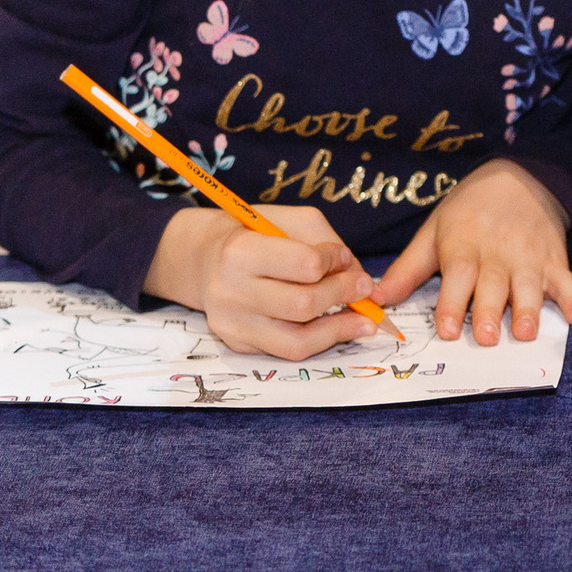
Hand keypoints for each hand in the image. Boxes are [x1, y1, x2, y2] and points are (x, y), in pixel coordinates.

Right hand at [145, 203, 376, 359]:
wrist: (206, 258)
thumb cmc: (256, 233)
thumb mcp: (293, 220)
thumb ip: (329, 245)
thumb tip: (361, 281)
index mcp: (241, 252)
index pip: (305, 265)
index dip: (334, 261)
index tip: (343, 257)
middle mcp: (230, 292)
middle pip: (303, 305)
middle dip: (343, 295)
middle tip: (364, 287)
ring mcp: (231, 324)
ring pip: (297, 341)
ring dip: (340, 329)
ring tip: (365, 321)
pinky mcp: (237, 344)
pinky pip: (287, 351)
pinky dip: (321, 340)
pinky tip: (341, 328)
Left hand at [372, 159, 571, 345]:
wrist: (517, 179)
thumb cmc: (467, 213)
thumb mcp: (433, 233)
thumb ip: (406, 270)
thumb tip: (373, 300)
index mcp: (463, 245)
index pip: (458, 274)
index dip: (453, 303)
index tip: (447, 330)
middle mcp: (497, 252)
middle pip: (494, 284)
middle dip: (491, 311)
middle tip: (487, 339)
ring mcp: (529, 256)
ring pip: (530, 284)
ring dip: (529, 308)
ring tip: (526, 332)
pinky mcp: (553, 259)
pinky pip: (567, 279)